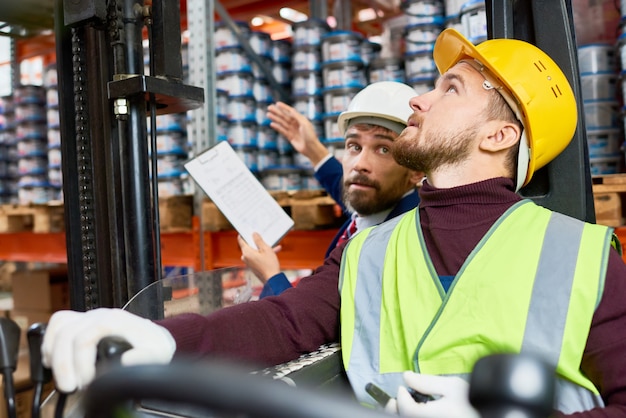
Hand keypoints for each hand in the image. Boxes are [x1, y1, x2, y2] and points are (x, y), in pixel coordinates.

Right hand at [42, 308, 175, 392]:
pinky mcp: (82, 321)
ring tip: (63, 376)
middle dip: (64, 365)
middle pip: (67, 334)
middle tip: (71, 387)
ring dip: (54, 354)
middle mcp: (100, 314)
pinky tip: (54, 361)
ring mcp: (89, 315)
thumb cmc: (154, 345)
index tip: (85, 383)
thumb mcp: (156, 353)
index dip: (80, 363)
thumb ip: (143, 358)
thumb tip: (125, 362)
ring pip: (58, 327)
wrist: (154, 337)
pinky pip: (58, 323)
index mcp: (115, 320)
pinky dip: (50, 341)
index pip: (85, 338)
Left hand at [238, 233, 281, 282]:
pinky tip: (274, 252)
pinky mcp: (253, 266)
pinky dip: (263, 254)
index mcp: (246, 252)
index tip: (247, 230)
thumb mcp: (266, 249)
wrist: (272, 279)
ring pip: (255, 252)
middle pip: (249, 246)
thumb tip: (254, 234)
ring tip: (274, 246)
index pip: (241, 240)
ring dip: (263, 248)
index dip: (244, 234)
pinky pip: (257, 257)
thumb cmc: (269, 264)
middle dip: (257, 242)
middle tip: (264, 237)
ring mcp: (249, 263)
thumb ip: (258, 240)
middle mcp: (245, 258)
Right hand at [267, 102, 328, 165]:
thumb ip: (297, 117)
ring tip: (268, 114)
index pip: (290, 111)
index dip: (284, 107)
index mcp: (300, 119)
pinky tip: (272, 124)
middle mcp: (296, 124)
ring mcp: (292, 130)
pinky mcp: (290, 137)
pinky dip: (277, 127)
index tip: (277, 103)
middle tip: (269, 107)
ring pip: (282, 123)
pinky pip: (282, 131)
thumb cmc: (310, 135)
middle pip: (284, 116)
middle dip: (277, 112)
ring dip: (275, 118)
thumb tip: (290, 110)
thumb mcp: (304, 124)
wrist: (311, 148)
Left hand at [396, 372, 478, 417]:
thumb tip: (406, 376)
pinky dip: (411, 415)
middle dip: (397, 408)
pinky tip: (416, 409)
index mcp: (434, 415)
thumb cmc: (473, 399)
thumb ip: (427, 382)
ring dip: (403, 412)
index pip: (408, 410)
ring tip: (404, 404)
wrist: (490, 413)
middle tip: (396, 399)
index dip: (401, 397)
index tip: (403, 387)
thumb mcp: (452, 386)